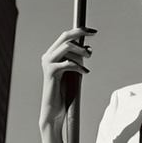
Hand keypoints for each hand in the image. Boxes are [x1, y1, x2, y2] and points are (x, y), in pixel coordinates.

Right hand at [39, 26, 95, 142]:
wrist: (54, 111)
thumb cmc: (64, 92)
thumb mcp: (73, 72)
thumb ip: (77, 60)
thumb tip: (88, 50)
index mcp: (52, 54)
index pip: (65, 36)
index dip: (79, 31)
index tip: (93, 31)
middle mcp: (47, 56)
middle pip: (64, 37)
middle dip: (80, 33)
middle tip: (94, 34)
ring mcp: (47, 63)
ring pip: (67, 47)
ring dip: (81, 51)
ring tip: (88, 59)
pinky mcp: (50, 72)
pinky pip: (68, 62)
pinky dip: (79, 66)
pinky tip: (85, 72)